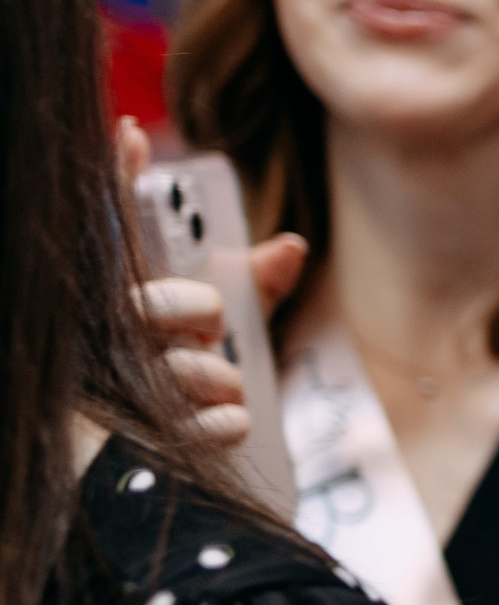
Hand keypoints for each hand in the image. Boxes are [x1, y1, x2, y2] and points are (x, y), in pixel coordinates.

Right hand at [120, 118, 308, 445]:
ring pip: (173, 366)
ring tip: (225, 389)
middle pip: (148, 302)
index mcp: (121, 299)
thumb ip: (255, 290)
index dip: (119, 179)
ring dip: (215, 377)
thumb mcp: (228, 336)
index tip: (132, 133)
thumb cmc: (185, 391)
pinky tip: (230, 423)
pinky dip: (222, 423)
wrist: (159, 470)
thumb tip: (291, 245)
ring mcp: (102, 386)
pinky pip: (189, 421)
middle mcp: (101, 334)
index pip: (115, 232)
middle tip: (210, 326)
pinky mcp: (117, 441)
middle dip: (191, 310)